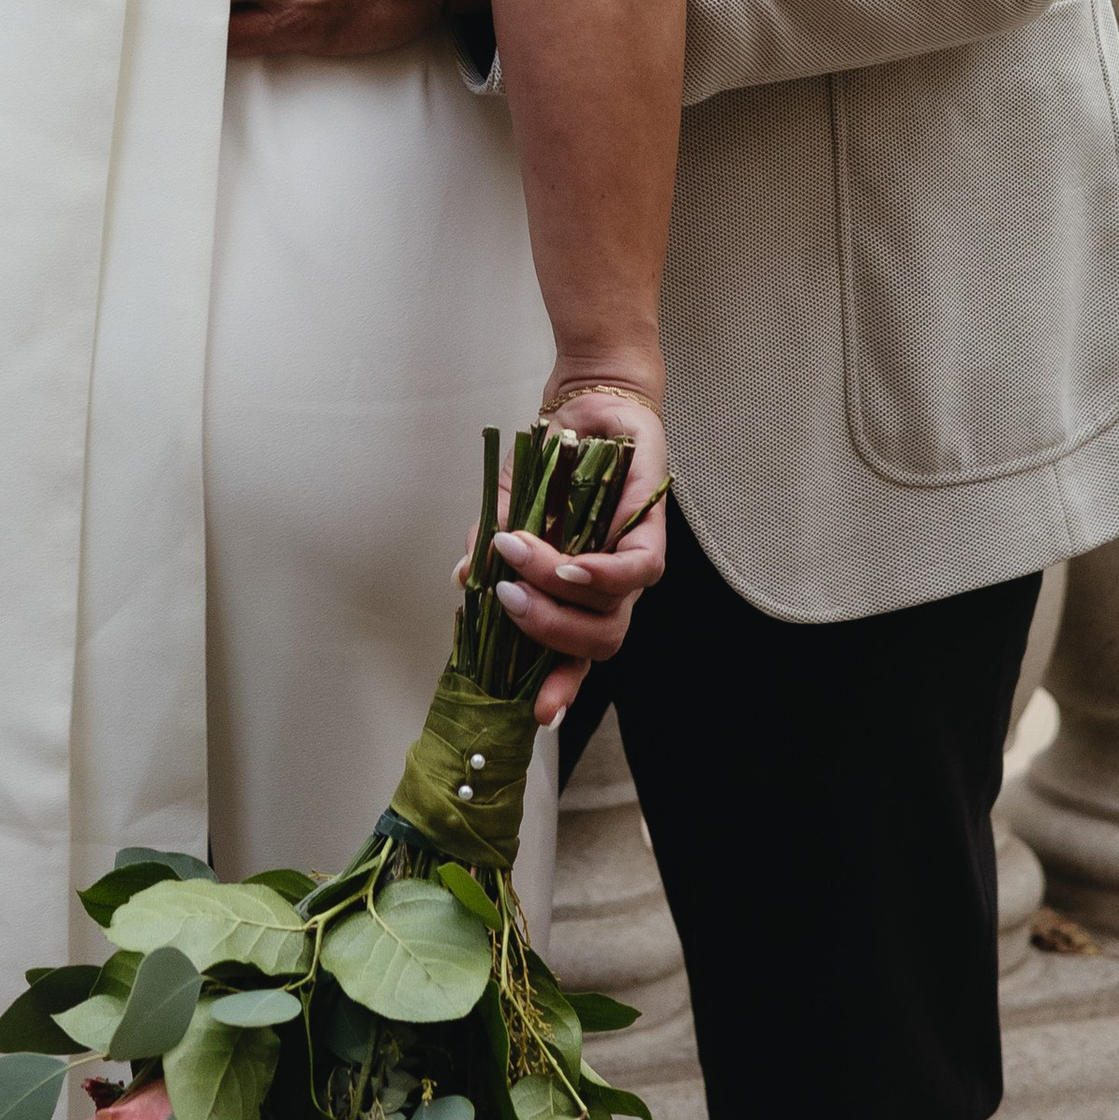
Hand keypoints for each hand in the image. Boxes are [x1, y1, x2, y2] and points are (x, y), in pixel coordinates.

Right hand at [472, 383, 671, 728]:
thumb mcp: (507, 505)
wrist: (585, 404)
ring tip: (519, 555)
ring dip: (557, 593)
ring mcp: (633, 559)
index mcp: (577, 594)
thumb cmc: (551, 461)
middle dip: (547, 635)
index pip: (575, 655)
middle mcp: (609, 588)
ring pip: (610, 613)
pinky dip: (597, 575)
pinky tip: (567, 564)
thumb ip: (490, 546)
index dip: (560, 687)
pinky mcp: (652, 529)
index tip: (538, 715)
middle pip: (597, 645)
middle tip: (508, 601)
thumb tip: (466, 583)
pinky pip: (635, 573)